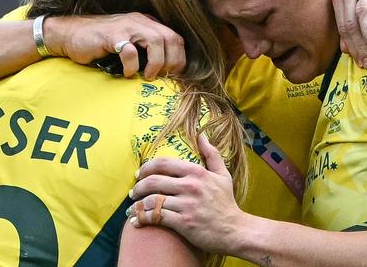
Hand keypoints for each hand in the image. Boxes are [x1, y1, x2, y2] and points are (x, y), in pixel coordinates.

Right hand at [44, 13, 185, 79]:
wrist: (69, 34)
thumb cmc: (101, 44)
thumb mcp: (129, 44)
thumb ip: (146, 52)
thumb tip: (166, 75)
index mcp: (147, 23)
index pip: (175, 38)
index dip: (179, 58)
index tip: (173, 75)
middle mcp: (140, 21)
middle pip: (171, 38)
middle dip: (172, 61)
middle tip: (162, 77)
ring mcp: (126, 27)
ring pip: (155, 41)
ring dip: (156, 62)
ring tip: (148, 75)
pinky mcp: (111, 36)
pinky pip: (129, 51)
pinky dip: (132, 65)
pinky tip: (127, 73)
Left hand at [128, 135, 242, 253]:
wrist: (235, 230)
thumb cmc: (226, 202)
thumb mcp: (222, 175)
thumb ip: (211, 154)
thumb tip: (202, 135)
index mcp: (196, 172)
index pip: (163, 163)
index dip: (146, 167)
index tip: (139, 174)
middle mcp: (190, 186)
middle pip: (153, 181)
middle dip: (138, 186)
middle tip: (133, 192)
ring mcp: (186, 205)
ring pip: (152, 200)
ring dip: (137, 205)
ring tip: (131, 209)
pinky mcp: (183, 223)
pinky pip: (156, 217)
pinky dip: (142, 218)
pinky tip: (136, 222)